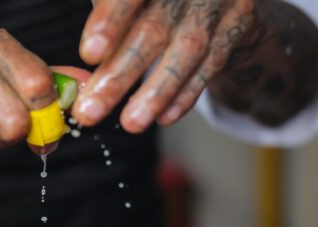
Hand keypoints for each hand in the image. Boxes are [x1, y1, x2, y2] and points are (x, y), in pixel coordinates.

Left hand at [72, 0, 257, 132]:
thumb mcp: (128, 1)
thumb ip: (106, 16)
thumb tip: (79, 64)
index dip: (109, 19)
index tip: (89, 54)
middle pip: (153, 27)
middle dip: (119, 73)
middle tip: (90, 111)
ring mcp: (217, 0)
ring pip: (186, 49)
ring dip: (155, 92)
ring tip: (130, 123)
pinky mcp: (237, 23)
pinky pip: (211, 63)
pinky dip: (186, 93)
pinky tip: (164, 117)